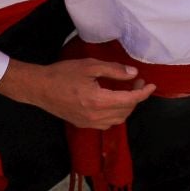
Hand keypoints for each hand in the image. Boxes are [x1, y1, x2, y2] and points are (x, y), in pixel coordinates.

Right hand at [18, 59, 154, 128]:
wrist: (38, 88)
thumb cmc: (63, 74)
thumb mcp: (90, 66)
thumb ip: (114, 70)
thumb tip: (133, 74)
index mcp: (98, 101)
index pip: (130, 101)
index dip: (143, 93)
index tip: (151, 85)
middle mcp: (94, 116)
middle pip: (126, 111)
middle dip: (136, 97)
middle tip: (137, 81)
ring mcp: (88, 123)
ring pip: (117, 119)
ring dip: (127, 107)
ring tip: (127, 90)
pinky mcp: (82, 124)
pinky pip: (106, 123)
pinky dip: (116, 113)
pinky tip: (114, 100)